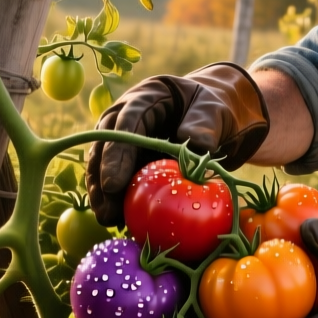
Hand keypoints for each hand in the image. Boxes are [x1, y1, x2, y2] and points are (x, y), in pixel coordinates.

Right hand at [85, 63, 268, 224]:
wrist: (210, 117)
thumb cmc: (212, 110)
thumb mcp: (215, 110)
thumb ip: (205, 123)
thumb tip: (194, 144)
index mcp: (146, 97)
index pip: (125, 123)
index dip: (116, 154)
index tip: (114, 185)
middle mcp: (125, 115)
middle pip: (105, 146)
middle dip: (102, 180)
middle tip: (107, 211)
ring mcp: (123, 137)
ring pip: (102, 164)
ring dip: (102, 193)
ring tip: (109, 220)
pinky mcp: (126, 157)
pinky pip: (115, 177)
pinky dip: (115, 198)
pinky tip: (119, 220)